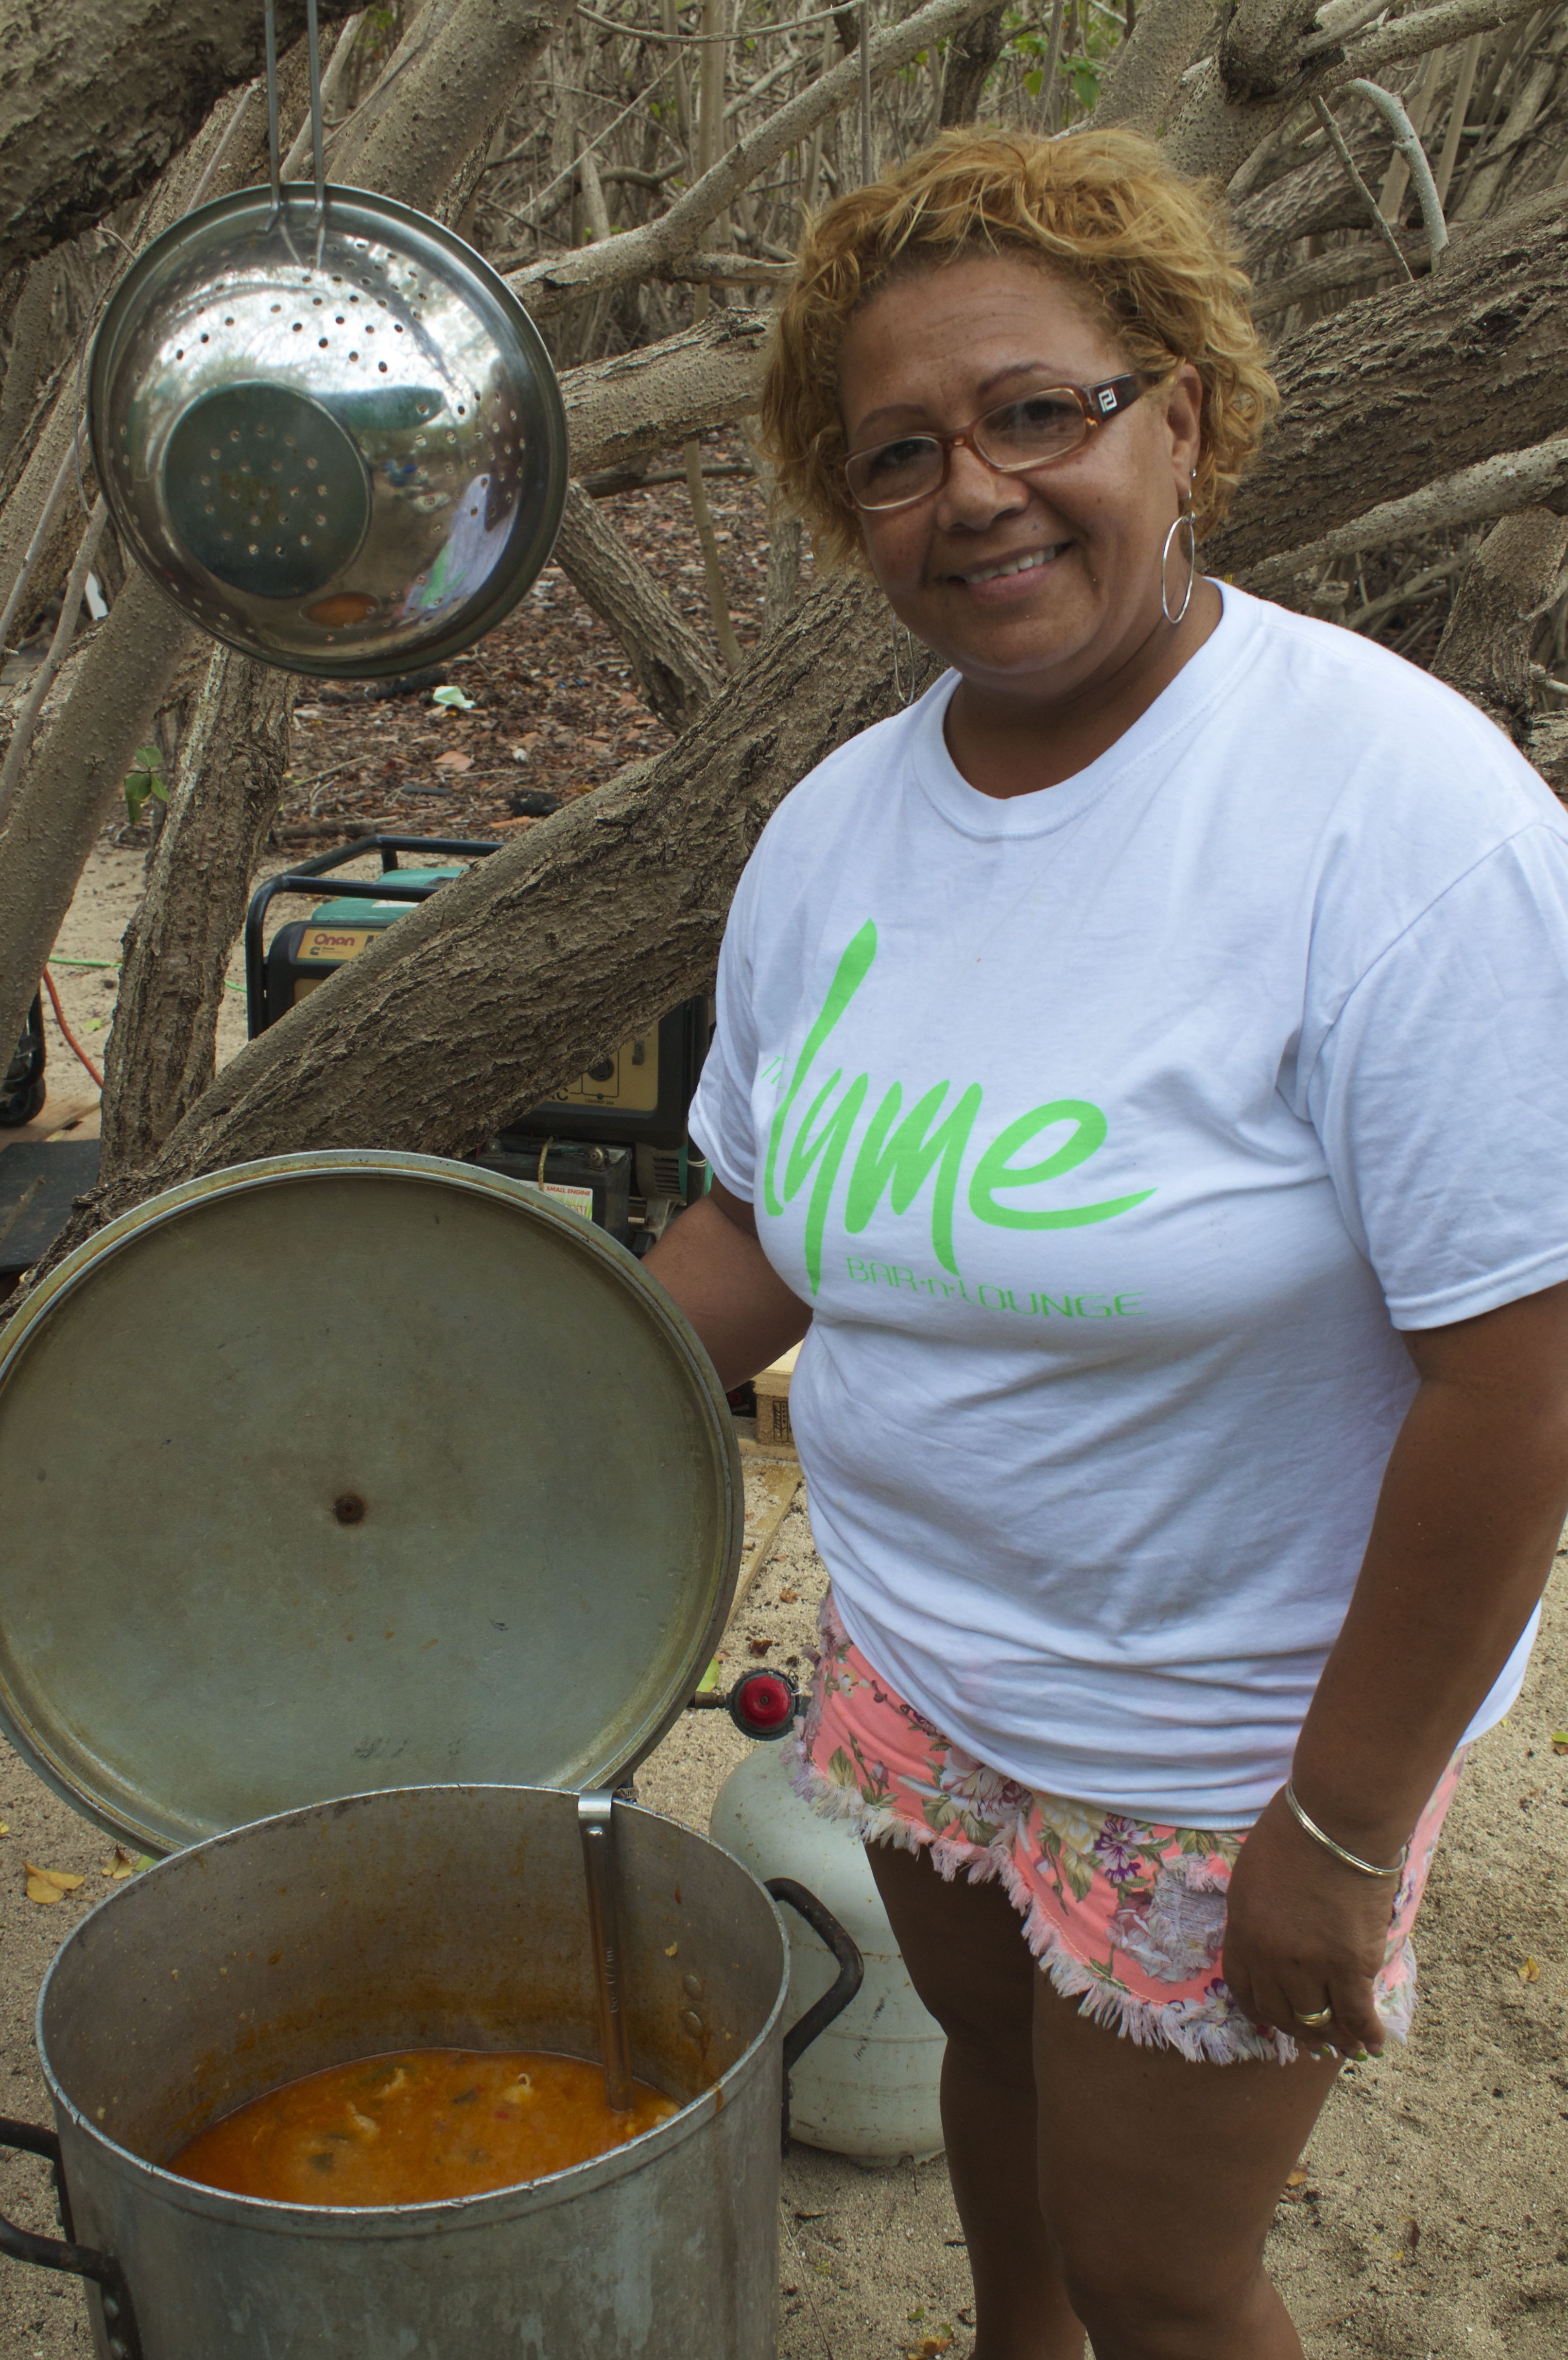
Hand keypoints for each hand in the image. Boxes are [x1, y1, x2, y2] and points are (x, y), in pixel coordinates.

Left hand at [1220, 1790, 1399, 2057]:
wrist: (1335, 1824)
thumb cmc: (1293, 1834)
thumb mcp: (1251, 1876)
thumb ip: (1255, 1916)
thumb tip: (1267, 1941)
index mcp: (1243, 1932)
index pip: (1245, 1989)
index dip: (1261, 2008)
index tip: (1273, 2017)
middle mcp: (1271, 1958)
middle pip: (1281, 2011)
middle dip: (1296, 2027)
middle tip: (1312, 2034)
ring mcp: (1311, 1966)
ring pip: (1318, 2019)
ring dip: (1332, 2036)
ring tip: (1345, 2045)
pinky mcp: (1351, 1967)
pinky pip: (1356, 2014)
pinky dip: (1366, 2033)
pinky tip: (1374, 2043)